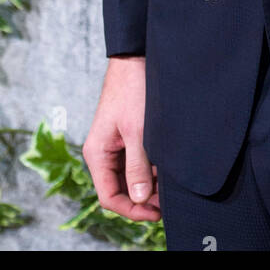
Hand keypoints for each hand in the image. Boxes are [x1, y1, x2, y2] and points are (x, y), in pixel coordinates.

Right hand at [82, 55, 160, 220]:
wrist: (135, 57)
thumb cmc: (133, 89)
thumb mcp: (138, 131)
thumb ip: (138, 167)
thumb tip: (140, 199)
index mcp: (97, 154)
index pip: (110, 197)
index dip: (132, 210)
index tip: (157, 213)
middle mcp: (103, 152)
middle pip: (120, 189)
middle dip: (143, 198)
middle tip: (168, 201)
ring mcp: (115, 144)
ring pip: (130, 176)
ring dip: (149, 183)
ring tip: (171, 184)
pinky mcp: (127, 136)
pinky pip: (137, 160)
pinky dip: (151, 167)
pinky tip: (168, 167)